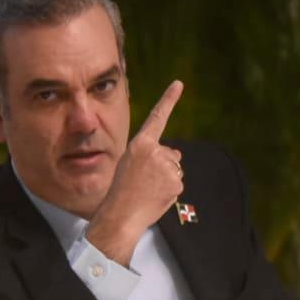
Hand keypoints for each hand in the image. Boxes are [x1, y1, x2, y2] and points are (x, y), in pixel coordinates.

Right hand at [86, 80, 184, 265]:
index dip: (168, 100)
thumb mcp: (129, 165)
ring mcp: (168, 167)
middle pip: (170, 154)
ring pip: (174, 169)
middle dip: (163, 165)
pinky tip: (155, 197)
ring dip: (165, 178)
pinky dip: (169, 190)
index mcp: (140, 144)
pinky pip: (177, 183)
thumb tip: (177, 154)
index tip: (178, 84)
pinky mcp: (176, 182)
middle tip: (143, 181)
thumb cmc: (121, 191)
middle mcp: (155, 152)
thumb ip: (151, 155)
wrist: (121, 215)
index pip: (157, 118)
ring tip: (147, 190)